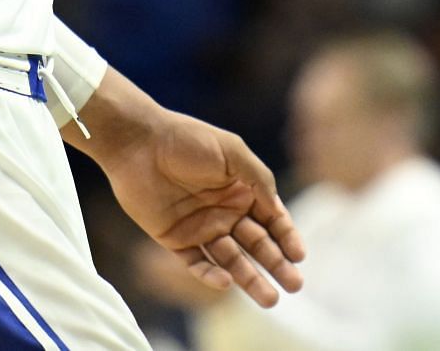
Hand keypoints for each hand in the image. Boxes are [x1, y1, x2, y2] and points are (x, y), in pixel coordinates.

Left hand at [92, 103, 305, 306]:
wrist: (139, 143)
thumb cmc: (188, 140)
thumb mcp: (232, 152)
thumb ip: (258, 179)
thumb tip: (278, 209)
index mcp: (243, 189)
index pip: (272, 219)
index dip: (287, 237)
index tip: (300, 256)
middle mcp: (226, 211)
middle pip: (257, 244)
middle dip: (277, 264)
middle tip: (295, 286)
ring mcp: (202, 228)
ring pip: (232, 260)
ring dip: (250, 279)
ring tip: (269, 299)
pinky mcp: (176, 240)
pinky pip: (197, 263)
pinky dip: (211, 275)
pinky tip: (226, 283)